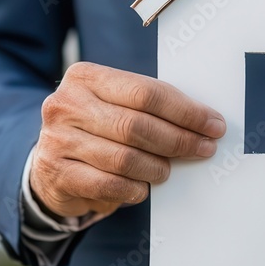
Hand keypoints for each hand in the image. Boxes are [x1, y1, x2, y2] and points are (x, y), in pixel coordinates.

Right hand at [31, 62, 225, 218]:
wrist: (51, 164)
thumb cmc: (97, 130)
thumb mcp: (116, 105)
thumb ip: (149, 107)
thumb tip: (204, 121)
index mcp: (86, 77)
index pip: (146, 93)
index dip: (185, 111)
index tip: (213, 125)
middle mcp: (66, 104)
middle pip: (137, 125)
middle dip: (179, 140)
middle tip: (203, 149)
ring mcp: (57, 139)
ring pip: (124, 158)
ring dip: (156, 167)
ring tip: (167, 170)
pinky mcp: (56, 172)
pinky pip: (108, 184)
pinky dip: (134, 188)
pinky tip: (142, 187)